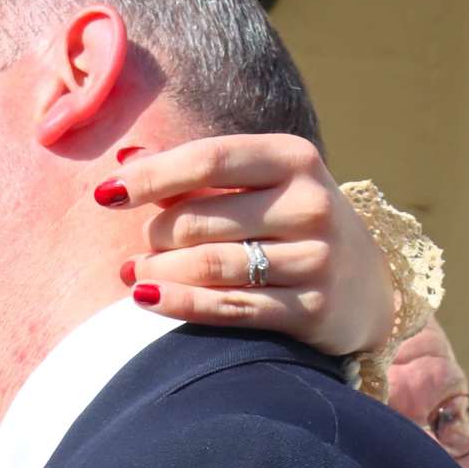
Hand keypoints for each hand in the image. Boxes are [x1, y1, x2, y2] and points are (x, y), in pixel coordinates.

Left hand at [106, 135, 394, 355]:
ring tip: (135, 275)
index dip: (150, 177)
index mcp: (293, 159)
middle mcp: (310, 204)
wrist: (364, 286)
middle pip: (198, 220)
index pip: (208, 160)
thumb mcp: (255, 185)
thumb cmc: (285, 223)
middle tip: (139, 250)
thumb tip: (123, 159)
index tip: (104, 194)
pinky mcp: (314, 309)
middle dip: (154, 237)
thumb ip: (191, 172)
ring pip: (209, 266)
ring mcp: (316, 258)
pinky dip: (179, 304)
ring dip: (158, 272)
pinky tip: (146, 299)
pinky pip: (229, 308)